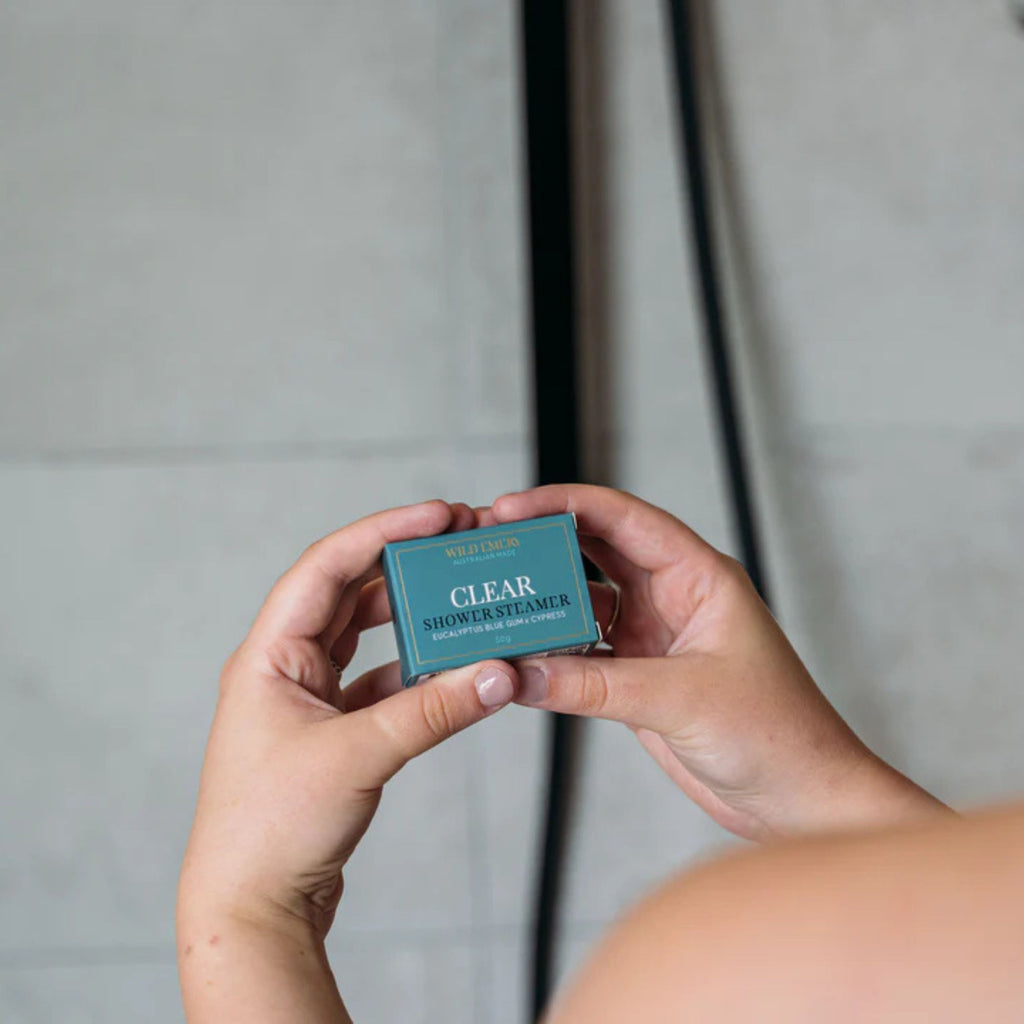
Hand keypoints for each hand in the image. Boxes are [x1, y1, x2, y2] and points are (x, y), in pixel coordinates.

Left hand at [177, 501, 517, 1021]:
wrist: (251, 906)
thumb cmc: (272, 829)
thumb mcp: (358, 756)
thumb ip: (434, 710)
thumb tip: (499, 671)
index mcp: (269, 655)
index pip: (327, 567)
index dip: (383, 532)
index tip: (438, 514)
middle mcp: (285, 666)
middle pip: (349, 591)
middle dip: (403, 563)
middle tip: (458, 541)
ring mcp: (308, 697)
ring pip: (365, 633)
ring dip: (410, 612)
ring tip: (458, 591)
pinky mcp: (331, 729)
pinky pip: (379, 679)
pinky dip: (415, 667)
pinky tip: (450, 662)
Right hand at [488, 485, 945, 839]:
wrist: (800, 800)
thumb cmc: (777, 734)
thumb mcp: (681, 699)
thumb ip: (595, 686)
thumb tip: (521, 673)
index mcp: (698, 576)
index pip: (623, 519)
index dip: (566, 504)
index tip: (514, 507)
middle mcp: (672, 598)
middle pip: (595, 553)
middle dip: (543, 545)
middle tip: (491, 545)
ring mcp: (653, 638)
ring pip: (584, 604)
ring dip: (544, 603)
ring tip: (495, 601)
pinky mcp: (639, 679)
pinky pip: (582, 655)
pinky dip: (551, 655)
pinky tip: (518, 657)